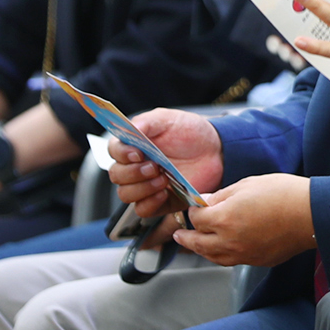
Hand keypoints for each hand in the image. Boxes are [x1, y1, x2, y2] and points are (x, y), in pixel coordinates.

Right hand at [109, 108, 225, 216]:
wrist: (216, 151)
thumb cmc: (190, 132)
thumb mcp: (168, 119)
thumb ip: (146, 122)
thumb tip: (128, 129)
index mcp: (133, 145)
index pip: (113, 151)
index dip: (121, 154)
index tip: (137, 153)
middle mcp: (135, 166)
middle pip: (116, 176)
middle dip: (132, 173)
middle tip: (154, 166)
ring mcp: (145, 185)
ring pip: (125, 194)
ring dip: (141, 188)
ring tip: (162, 178)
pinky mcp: (159, 202)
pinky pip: (142, 210)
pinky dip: (150, 202)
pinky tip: (164, 192)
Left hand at [171, 172, 312, 265]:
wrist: (311, 213)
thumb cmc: (283, 194)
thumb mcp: (247, 185)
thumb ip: (222, 195)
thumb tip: (205, 201)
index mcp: (223, 219)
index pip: (196, 219)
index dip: (193, 211)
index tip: (195, 206)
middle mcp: (229, 241)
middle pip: (198, 243)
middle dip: (186, 237)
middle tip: (178, 234)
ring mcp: (243, 254)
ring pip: (213, 257)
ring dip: (201, 250)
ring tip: (195, 245)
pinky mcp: (257, 261)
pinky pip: (232, 261)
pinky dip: (221, 255)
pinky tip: (222, 249)